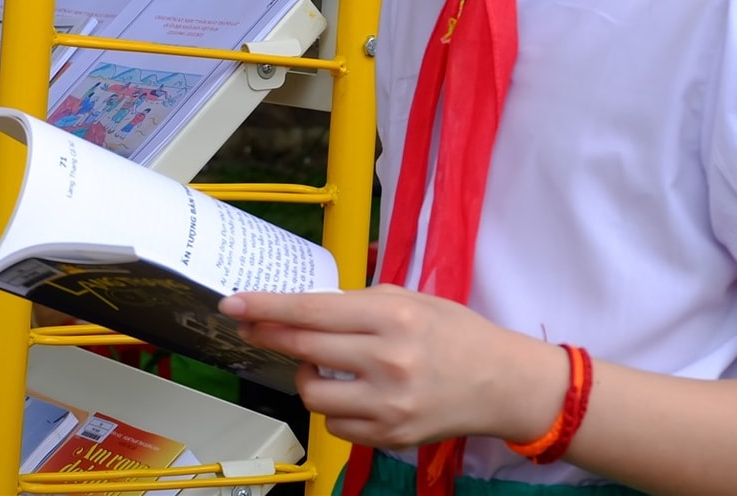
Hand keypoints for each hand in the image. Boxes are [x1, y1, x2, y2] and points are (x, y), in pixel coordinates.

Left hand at [220, 285, 566, 450]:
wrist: (503, 384)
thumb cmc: (458, 334)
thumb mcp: (414, 299)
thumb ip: (362, 304)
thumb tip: (306, 309)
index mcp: (393, 317)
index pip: (313, 311)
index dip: (267, 307)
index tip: (233, 303)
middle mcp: (388, 360)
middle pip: (304, 349)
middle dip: (268, 335)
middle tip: (249, 326)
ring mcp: (388, 404)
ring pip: (313, 394)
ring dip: (307, 377)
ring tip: (323, 366)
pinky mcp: (390, 436)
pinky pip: (335, 424)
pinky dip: (335, 408)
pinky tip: (353, 394)